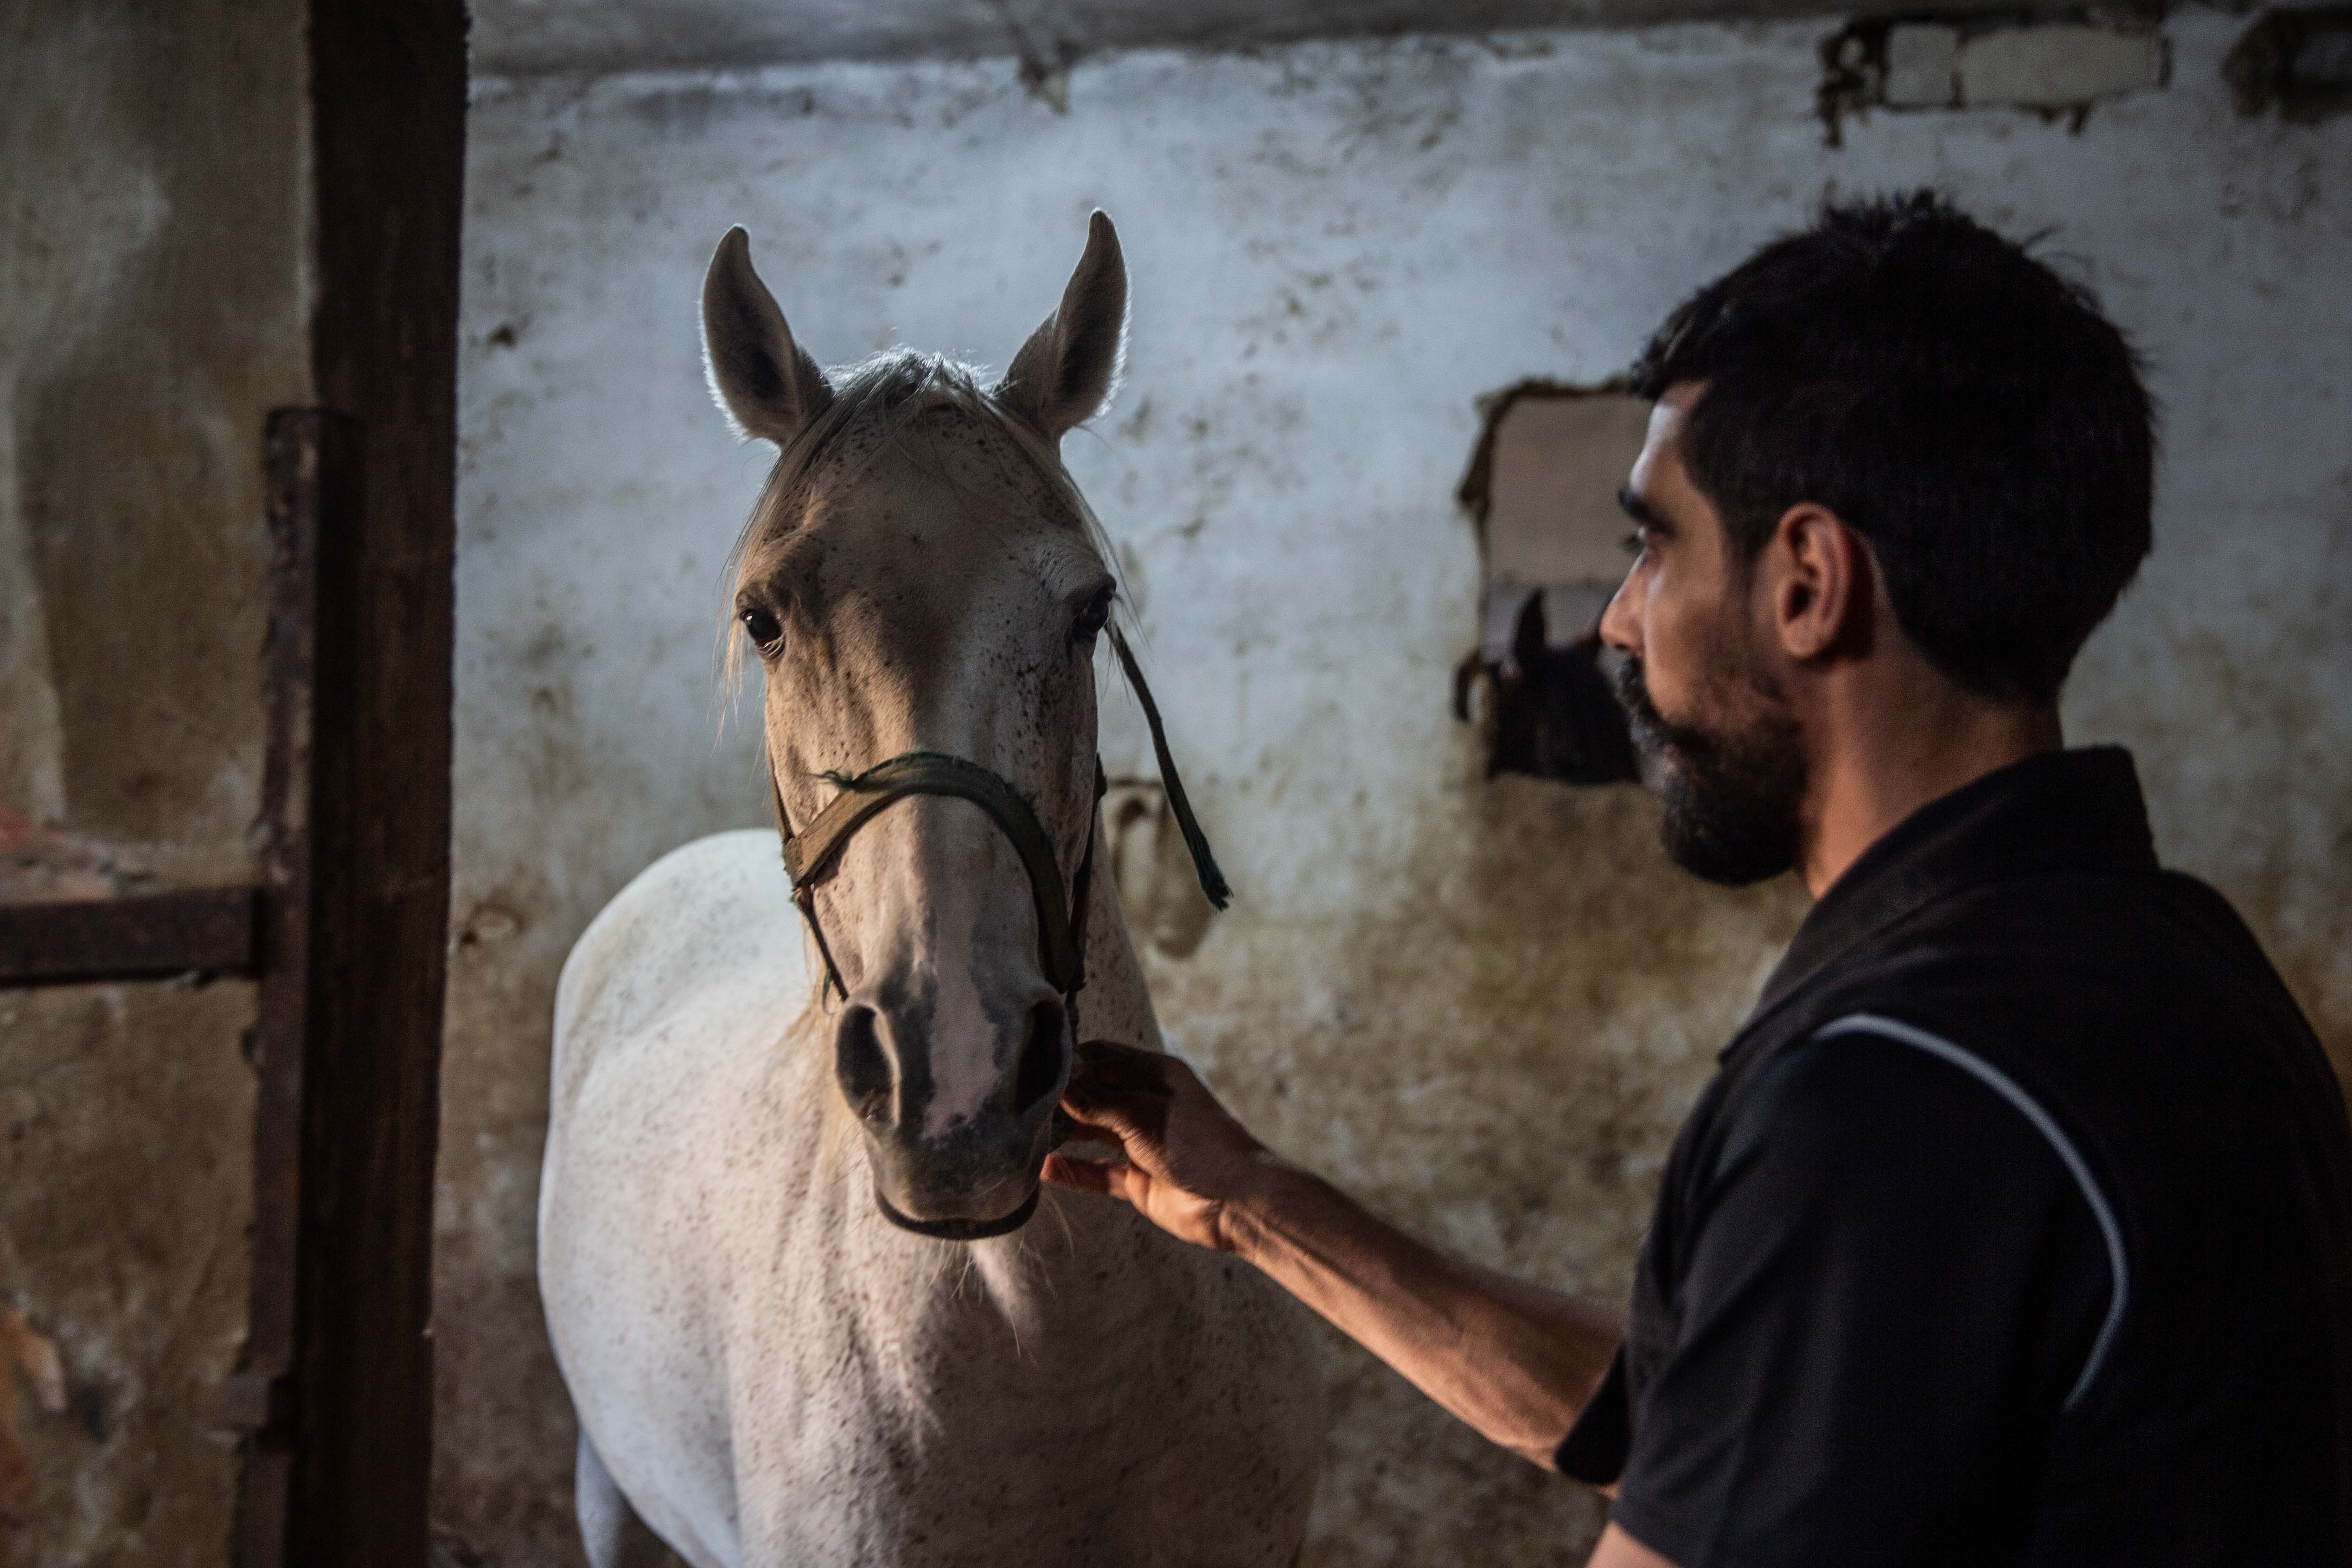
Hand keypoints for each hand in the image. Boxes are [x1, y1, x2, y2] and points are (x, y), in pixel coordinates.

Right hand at [1040, 1041, 1284, 1252]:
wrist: (1235, 1200)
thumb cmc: (1198, 1144)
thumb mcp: (1142, 1115)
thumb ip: (1098, 1104)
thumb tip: (1059, 1088)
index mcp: (1154, 1076)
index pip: (1104, 1057)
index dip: (1073, 1062)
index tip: (1038, 1067)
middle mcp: (1145, 1105)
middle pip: (1094, 1095)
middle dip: (1062, 1099)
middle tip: (1023, 1102)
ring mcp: (1140, 1143)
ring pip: (1092, 1133)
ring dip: (1063, 1134)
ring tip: (1025, 1133)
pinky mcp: (1136, 1178)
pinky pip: (1097, 1171)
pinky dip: (1072, 1170)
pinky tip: (1043, 1169)